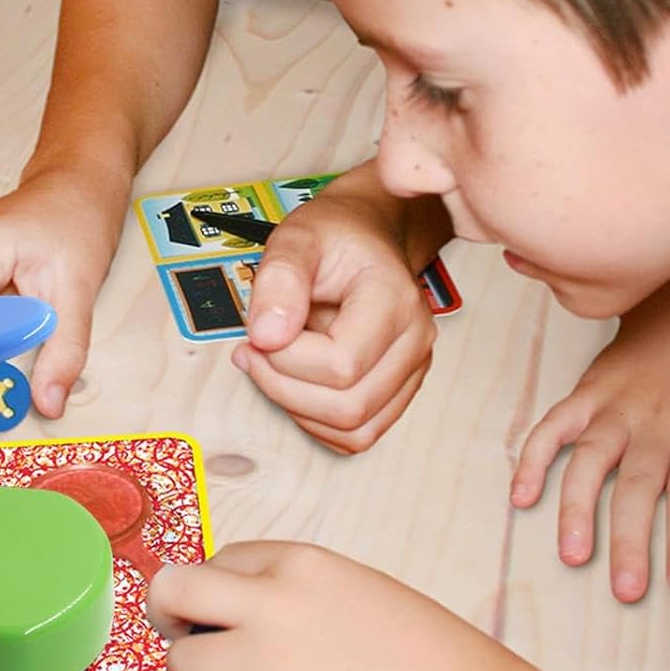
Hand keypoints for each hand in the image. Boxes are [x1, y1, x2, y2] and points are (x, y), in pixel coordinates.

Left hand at [147, 541, 505, 670]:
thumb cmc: (418, 647)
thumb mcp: (351, 585)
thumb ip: (291, 586)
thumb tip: (235, 603)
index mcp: (297, 561)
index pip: (218, 559)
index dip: (214, 586)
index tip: (222, 608)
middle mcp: (269, 604)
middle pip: (172, 594)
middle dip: (169, 615)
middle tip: (184, 634)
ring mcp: (261, 662)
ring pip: (180, 664)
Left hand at [232, 194, 435, 451]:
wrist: (364, 236)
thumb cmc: (334, 236)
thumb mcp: (296, 237)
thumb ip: (278, 279)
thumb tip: (266, 335)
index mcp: (395, 300)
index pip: (342, 364)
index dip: (287, 360)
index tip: (259, 334)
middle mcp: (414, 340)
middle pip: (349, 407)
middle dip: (283, 387)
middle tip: (254, 352)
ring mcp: (412, 369)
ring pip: (355, 430)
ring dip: (298, 409)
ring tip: (274, 366)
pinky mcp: (399, 389)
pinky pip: (358, 434)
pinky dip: (317, 421)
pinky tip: (296, 383)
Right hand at [510, 256, 669, 601]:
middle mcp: (654, 426)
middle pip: (638, 489)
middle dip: (630, 542)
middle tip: (623, 587)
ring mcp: (614, 410)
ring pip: (590, 463)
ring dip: (577, 510)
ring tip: (572, 553)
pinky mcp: (585, 395)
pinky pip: (552, 428)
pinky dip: (532, 459)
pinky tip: (522, 495)